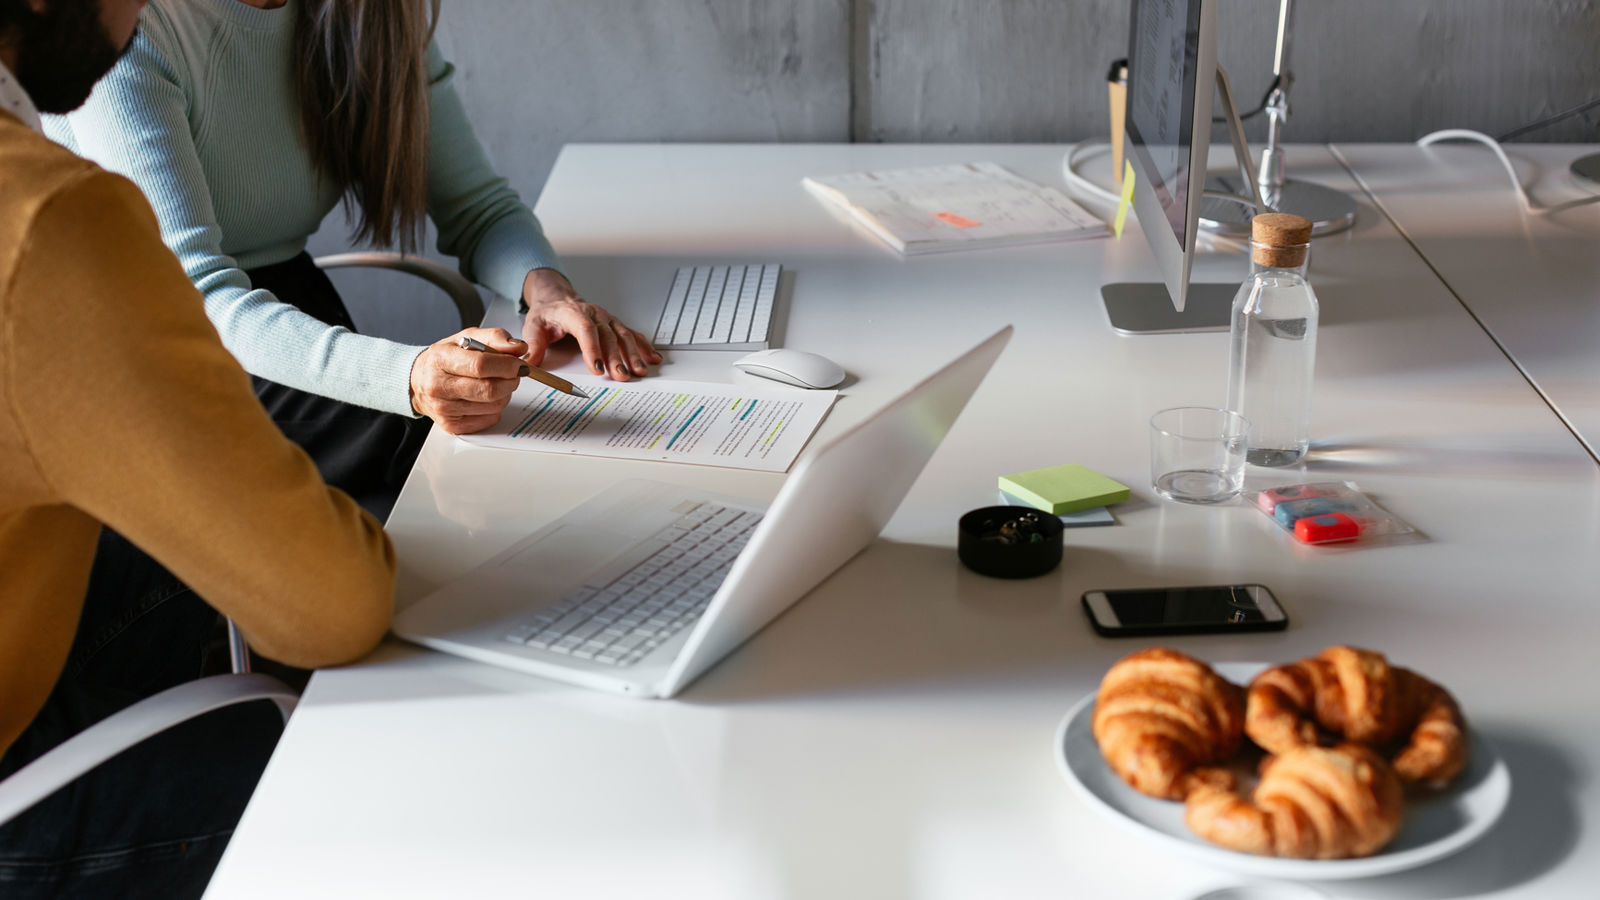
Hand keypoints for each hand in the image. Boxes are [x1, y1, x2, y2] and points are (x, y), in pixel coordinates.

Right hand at [409, 327, 527, 433]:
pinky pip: (489, 419)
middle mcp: (438, 386)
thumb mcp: (467, 339)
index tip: (518, 364)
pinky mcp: (452, 426)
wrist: (418, 381)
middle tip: (514, 374)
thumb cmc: (444, 359)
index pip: (480, 366)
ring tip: (497, 383)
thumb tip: (518, 347)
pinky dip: (495, 408)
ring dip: (505, 394)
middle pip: (489, 390)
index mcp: (440, 359)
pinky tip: (486, 398)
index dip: (506, 366)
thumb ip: (494, 338)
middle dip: (510, 381)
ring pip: (493, 406)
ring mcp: (444, 409)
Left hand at [520, 268, 660, 380]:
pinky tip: (653, 358)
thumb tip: (528, 363)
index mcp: (574, 313)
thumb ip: (533, 345)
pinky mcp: (615, 325)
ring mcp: (608, 319)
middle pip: (608, 335)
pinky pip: (632, 334)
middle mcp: (595, 314)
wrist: (557, 298)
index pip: (586, 329)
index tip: (596, 367)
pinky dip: (644, 346)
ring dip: (633, 354)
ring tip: (640, 371)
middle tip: (621, 376)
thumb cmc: (547, 314)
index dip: (592, 348)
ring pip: (623, 335)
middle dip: (617, 357)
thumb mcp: (533, 326)